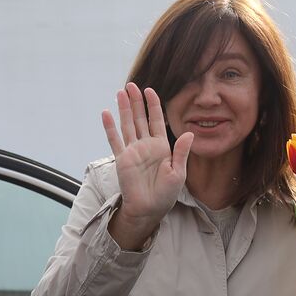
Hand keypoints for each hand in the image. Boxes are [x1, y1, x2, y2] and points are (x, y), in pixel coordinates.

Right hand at [102, 83, 191, 249]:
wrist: (149, 209)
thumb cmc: (166, 194)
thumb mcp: (178, 173)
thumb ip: (181, 152)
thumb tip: (189, 133)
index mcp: (161, 147)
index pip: (156, 120)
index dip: (153, 105)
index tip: (149, 90)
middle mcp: (145, 145)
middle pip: (140, 118)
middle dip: (136, 101)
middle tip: (131, 85)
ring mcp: (132, 151)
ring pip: (127, 125)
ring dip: (124, 109)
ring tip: (120, 92)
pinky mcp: (122, 159)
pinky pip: (115, 140)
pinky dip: (110, 127)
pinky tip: (106, 113)